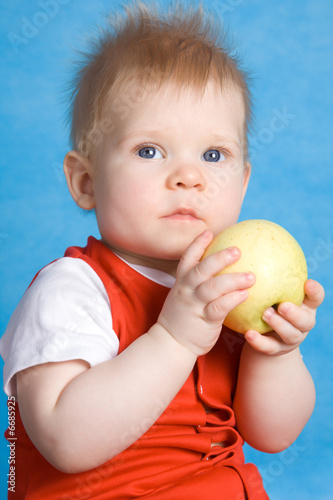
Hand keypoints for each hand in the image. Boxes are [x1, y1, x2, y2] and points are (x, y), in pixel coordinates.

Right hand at [157, 230, 255, 356]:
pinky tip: (246, 294)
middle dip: (219, 258)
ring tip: (251, 276)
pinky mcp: (204, 320)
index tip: (210, 232)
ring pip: (212, 288)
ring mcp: (194, 305)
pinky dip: (232, 299)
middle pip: (201, 269)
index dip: (197, 244)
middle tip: (238, 250)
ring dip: (232, 280)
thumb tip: (220, 269)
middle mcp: (186, 290)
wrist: (171, 343)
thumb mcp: (185, 296)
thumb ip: (199, 283)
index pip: (187, 258)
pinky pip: (219, 308)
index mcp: (182, 282)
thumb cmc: (184, 317)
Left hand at [244, 279, 324, 354]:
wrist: (266, 336)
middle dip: (295, 313)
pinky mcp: (276, 351)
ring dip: (278, 325)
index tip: (307, 282)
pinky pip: (268, 347)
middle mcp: (302, 323)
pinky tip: (248, 333)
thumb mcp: (274, 289)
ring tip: (265, 314)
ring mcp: (291, 339)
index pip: (316, 298)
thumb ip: (271, 273)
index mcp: (305, 306)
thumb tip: (258, 239)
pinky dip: (259, 341)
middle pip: (305, 320)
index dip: (315, 292)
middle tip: (282, 305)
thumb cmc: (270, 303)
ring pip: (289, 334)